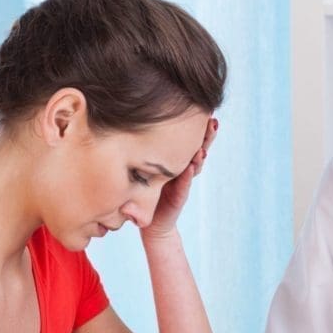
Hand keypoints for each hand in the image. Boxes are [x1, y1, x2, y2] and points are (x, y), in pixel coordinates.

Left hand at [142, 117, 217, 238]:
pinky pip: (184, 184)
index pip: (186, 139)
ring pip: (195, 163)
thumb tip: (119, 122)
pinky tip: (192, 165)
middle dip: (206, 133)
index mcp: (172, 158)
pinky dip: (188, 174)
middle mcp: (180, 168)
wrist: (150, 223)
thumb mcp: (138, 166)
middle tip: (212, 119)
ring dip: (202, 150)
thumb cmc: (141, 190)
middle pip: (197, 147)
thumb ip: (137, 151)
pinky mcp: (178, 198)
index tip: (201, 108)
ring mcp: (181, 182)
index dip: (194, 125)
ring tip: (208, 136)